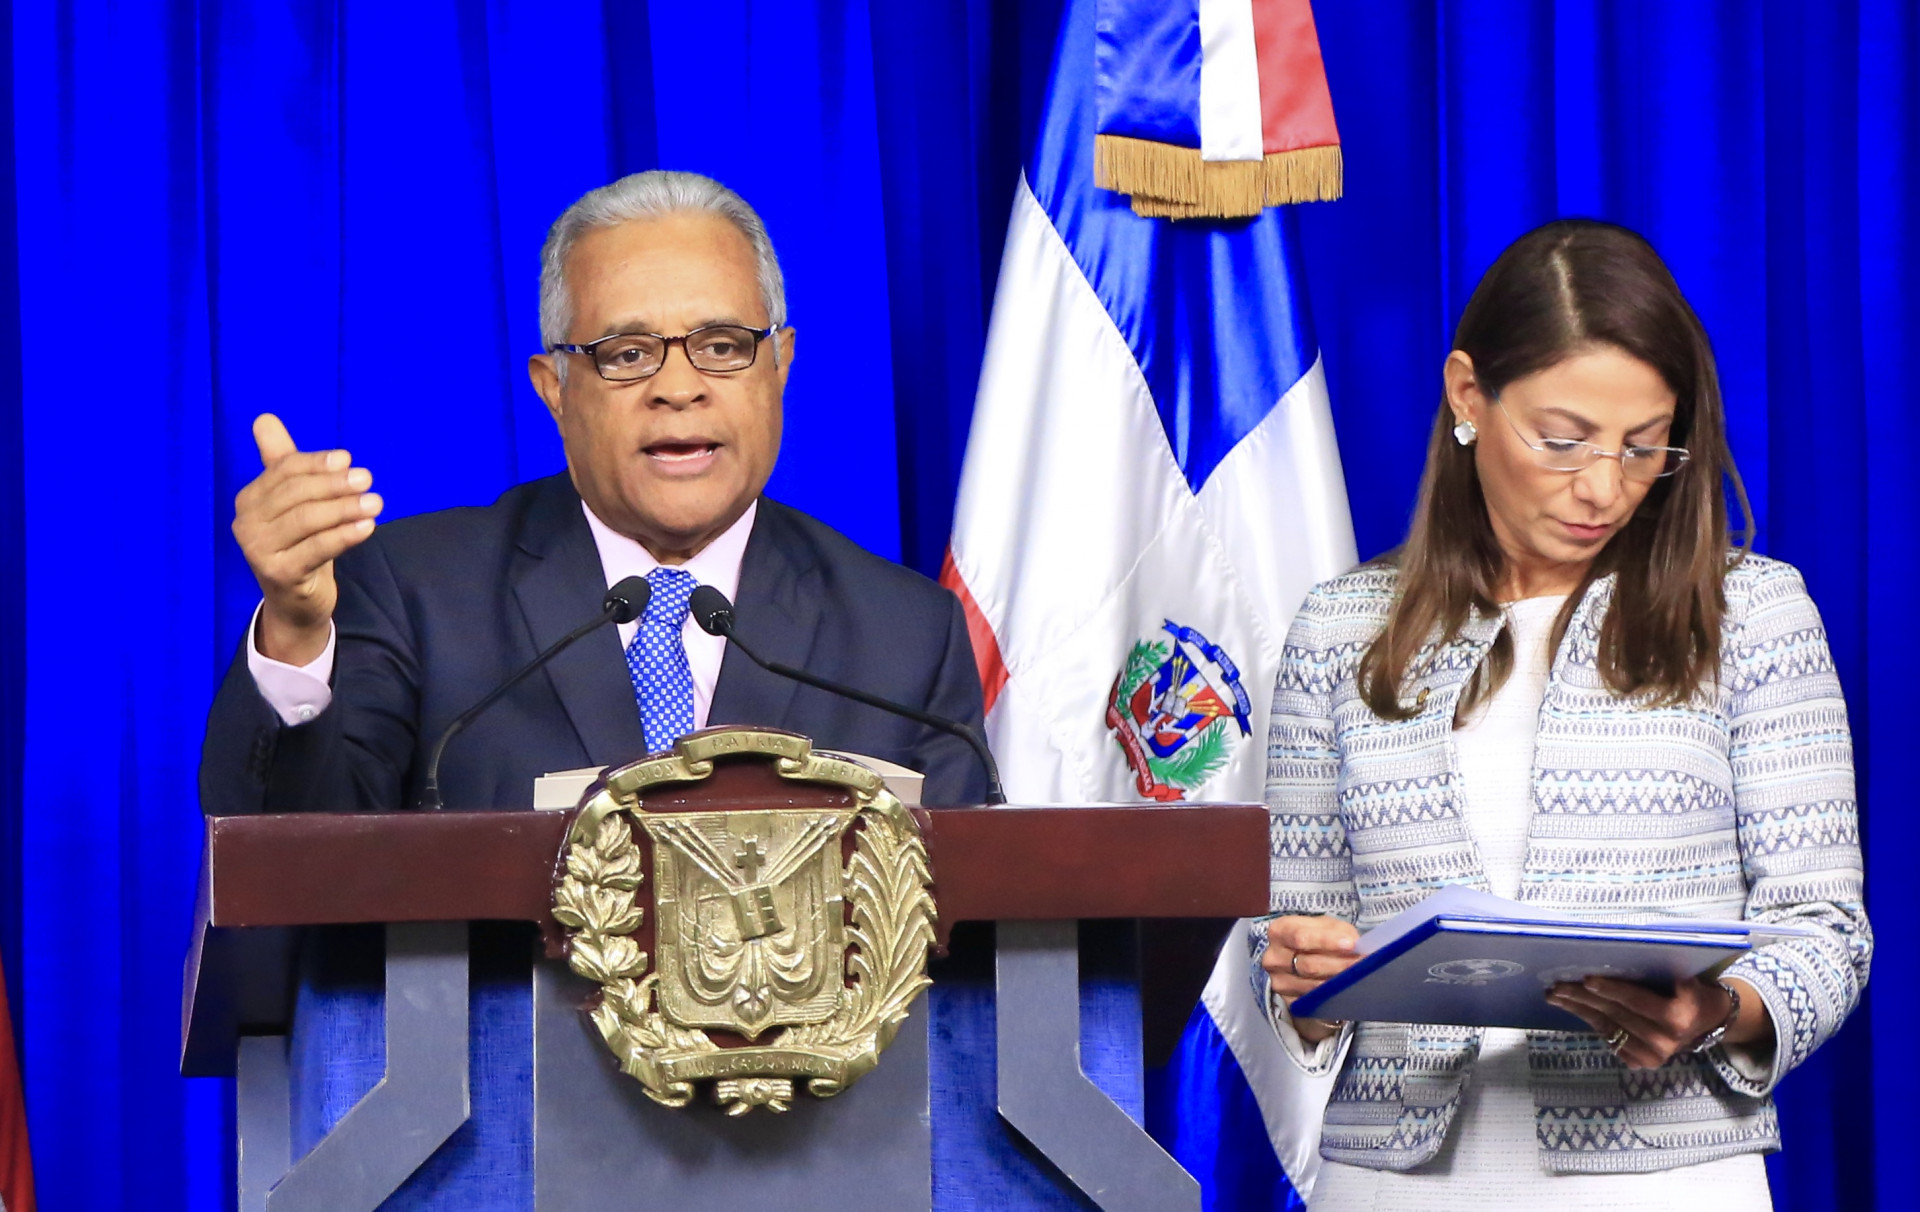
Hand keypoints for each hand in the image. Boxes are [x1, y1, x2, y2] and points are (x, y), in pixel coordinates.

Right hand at [231, 414, 381, 664]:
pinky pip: (317, 548)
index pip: (284, 470)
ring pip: (308, 520)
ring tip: (376, 502)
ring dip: (345, 508)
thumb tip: (263, 418)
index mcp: (249, 499)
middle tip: (367, 479)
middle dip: (335, 484)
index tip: (348, 460)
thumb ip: (282, 462)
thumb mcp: (293, 502)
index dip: (317, 463)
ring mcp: (259, 550)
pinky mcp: (279, 573)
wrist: (297, 600)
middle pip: (297, 493)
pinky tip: (368, 525)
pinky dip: (345, 534)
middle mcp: (246, 523)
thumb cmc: (299, 543)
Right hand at [1263, 915, 1361, 1042]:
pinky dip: (1334, 995)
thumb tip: (1356, 945)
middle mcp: (1273, 958)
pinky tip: (1349, 990)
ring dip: (1340, 982)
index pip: (1300, 937)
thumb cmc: (1316, 938)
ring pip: (1313, 986)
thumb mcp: (1325, 927)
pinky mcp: (1289, 1001)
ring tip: (1362, 976)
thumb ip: (1338, 932)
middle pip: (1308, 965)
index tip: (1351, 944)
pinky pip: (1314, 1001)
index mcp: (1279, 932)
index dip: (1326, 941)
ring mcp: (1279, 981)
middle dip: (1340, 964)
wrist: (1303, 959)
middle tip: (1364, 963)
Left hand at [1547, 975, 1768, 1069]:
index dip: (1611, 990)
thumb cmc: (1694, 993)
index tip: (1586, 979)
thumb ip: (1664, 971)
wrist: (1709, 1023)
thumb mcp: (1688, 979)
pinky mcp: (1640, 1063)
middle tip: (1557, 985)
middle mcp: (1663, 1043)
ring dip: (1578, 1010)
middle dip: (1583, 998)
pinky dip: (1589, 1021)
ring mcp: (1651, 1057)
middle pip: (1615, 1014)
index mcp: (1676, 1019)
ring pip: (1606, 1027)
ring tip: (1555, 995)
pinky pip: (1608, 1038)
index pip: (1636, 1002)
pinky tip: (1572, 1007)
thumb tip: (1625, 953)